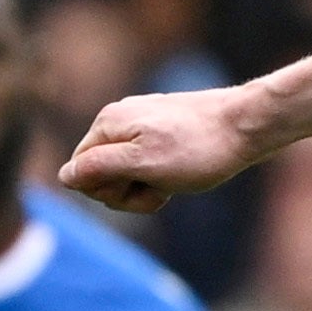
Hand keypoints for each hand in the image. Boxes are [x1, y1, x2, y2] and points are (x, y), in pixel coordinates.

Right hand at [58, 88, 266, 213]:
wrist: (247, 126)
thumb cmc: (197, 149)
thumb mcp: (143, 165)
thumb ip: (99, 168)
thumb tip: (63, 176)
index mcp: (107, 123)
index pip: (81, 173)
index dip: (109, 192)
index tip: (141, 187)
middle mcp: (118, 118)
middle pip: (101, 173)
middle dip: (128, 191)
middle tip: (161, 186)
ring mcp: (141, 123)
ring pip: (126, 172)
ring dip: (147, 187)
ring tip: (174, 182)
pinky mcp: (161, 131)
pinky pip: (147, 164)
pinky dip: (161, 177)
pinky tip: (182, 174)